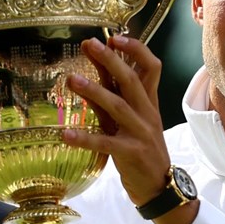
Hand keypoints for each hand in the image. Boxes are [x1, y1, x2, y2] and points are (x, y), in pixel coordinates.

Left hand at [63, 36, 171, 206]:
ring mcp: (140, 133)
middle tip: (89, 44)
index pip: (151, 67)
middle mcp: (147, 113)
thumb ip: (115, 96)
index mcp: (149, 102)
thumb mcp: (130, 119)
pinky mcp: (131, 153)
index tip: (114, 38)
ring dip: (94, 91)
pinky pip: (105, 142)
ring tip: (71, 80)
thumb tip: (98, 68)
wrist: (159, 185)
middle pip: (132, 80)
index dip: (136, 50)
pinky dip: (85, 138)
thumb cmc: (141, 148)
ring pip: (118, 106)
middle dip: (111, 60)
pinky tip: (65, 133)